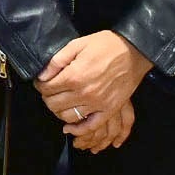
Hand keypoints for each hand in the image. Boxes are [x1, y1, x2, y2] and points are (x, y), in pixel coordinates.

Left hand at [37, 29, 151, 152]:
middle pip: (54, 104)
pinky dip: (78, 130)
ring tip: (60, 103)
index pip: (46, 88)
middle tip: (49, 92)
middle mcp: (84, 93)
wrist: (134, 51)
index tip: (42, 83)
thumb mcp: (78, 44)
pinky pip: (90, 126)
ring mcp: (97, 104)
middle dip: (47, 98)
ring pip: (68, 117)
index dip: (40, 86)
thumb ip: (58, 60)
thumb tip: (42, 75)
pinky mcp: (109, 110)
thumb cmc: (105, 45)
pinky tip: (69, 127)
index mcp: (74, 76)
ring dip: (59, 111)